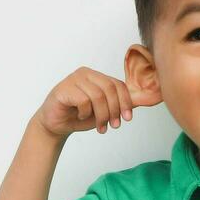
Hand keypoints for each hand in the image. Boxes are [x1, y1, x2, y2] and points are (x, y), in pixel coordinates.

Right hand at [34, 66, 159, 138]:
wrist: (56, 124)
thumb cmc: (79, 116)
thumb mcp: (104, 111)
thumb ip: (120, 104)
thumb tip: (143, 100)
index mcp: (97, 76)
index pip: (118, 84)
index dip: (126, 102)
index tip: (128, 118)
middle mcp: (85, 73)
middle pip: (110, 89)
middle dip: (114, 110)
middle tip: (113, 126)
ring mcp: (73, 79)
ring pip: (98, 96)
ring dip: (101, 115)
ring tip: (99, 126)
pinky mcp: (63, 88)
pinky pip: (83, 100)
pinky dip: (84, 113)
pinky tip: (79, 116)